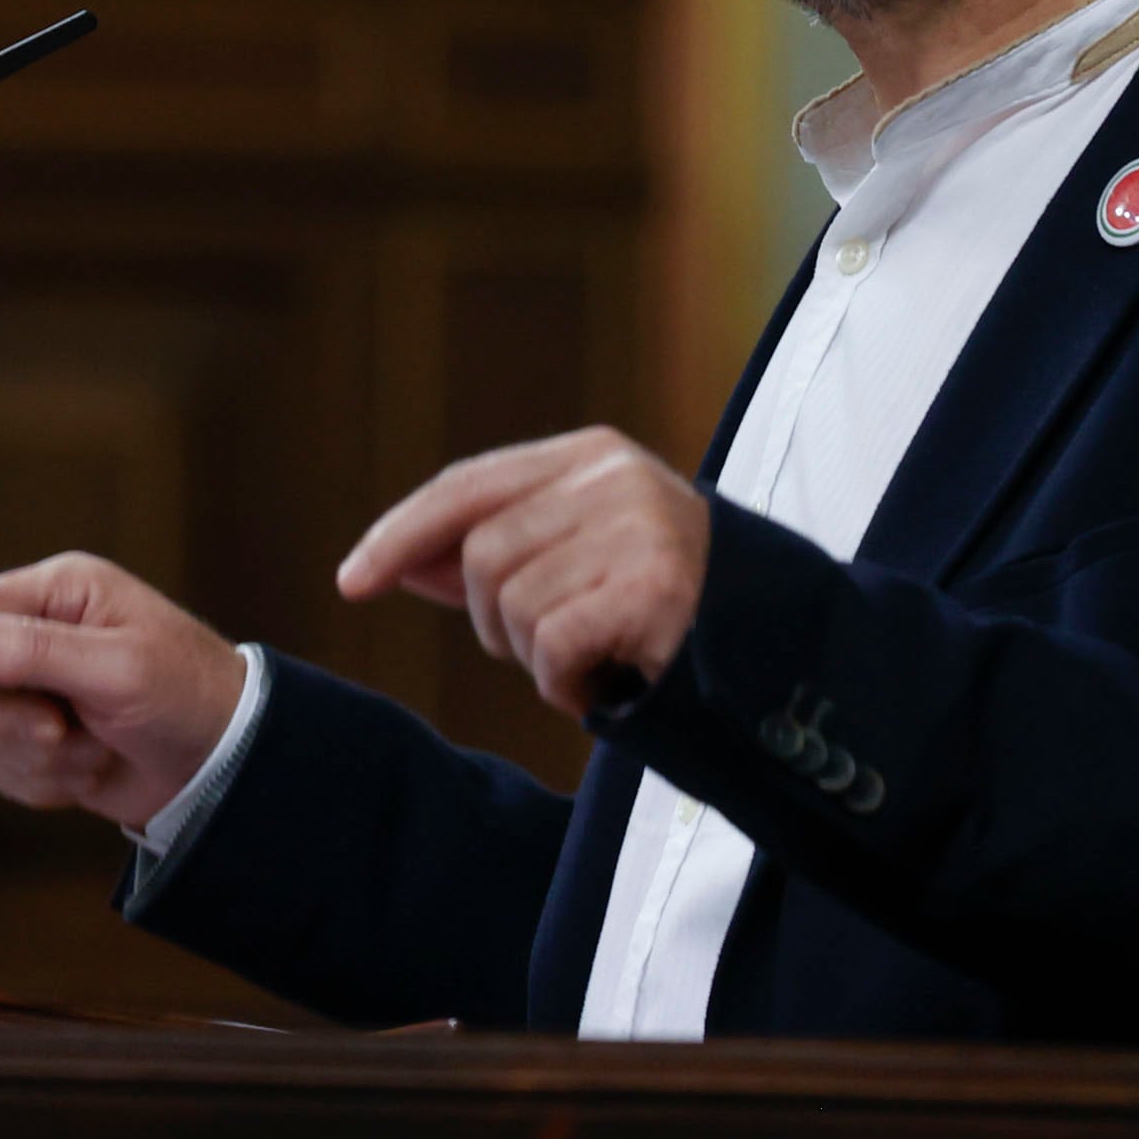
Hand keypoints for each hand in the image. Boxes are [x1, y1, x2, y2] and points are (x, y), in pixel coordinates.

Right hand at [0, 552, 246, 831]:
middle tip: (62, 732)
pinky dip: (46, 782)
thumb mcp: (118, 668)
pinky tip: (93, 770)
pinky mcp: (43, 741)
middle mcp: (41, 634)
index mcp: (59, 593)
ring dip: (38, 756)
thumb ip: (33, 651)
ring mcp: (39, 690)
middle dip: (11, 722)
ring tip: (95, 750)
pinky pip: (3, 770)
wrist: (229, 767)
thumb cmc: (189, 696)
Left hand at [335, 425, 708, 716]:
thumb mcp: (580, 558)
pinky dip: (565, 683)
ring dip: (536, 657)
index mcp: (590, 455)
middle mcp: (611, 478)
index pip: (466, 486)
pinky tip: (609, 680)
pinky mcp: (654, 586)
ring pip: (510, 604)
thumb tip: (398, 564)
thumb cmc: (668, 606)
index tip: (353, 580)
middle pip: (479, 557)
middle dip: (492, 621)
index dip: (401, 534)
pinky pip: (553, 645)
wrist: (785, 643)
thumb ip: (499, 552)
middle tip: (553, 648)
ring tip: (594, 658)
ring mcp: (637, 527)